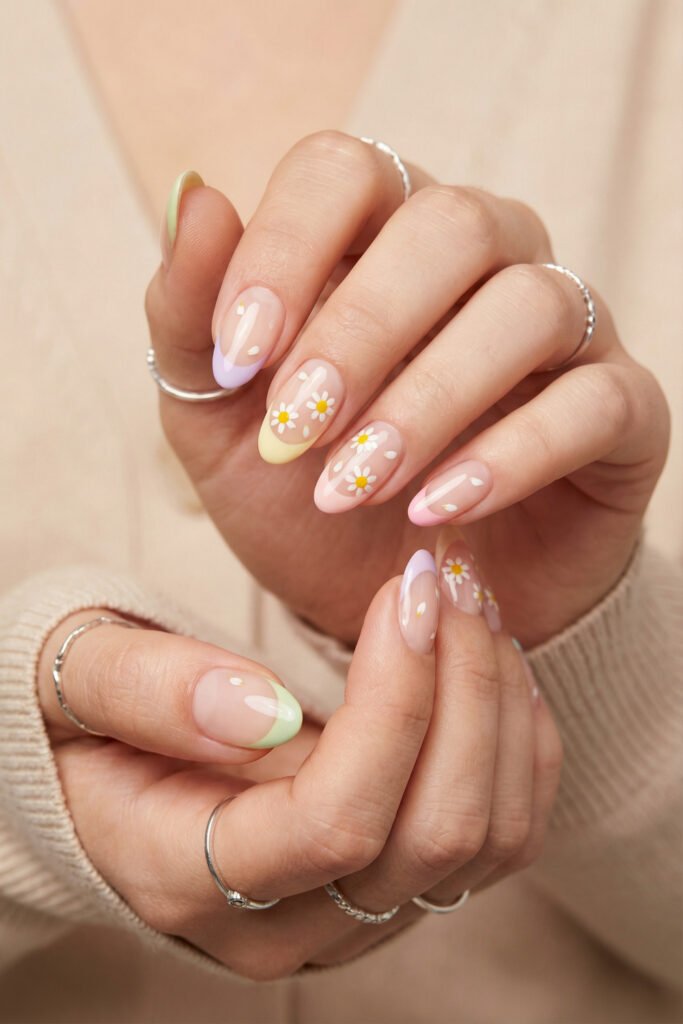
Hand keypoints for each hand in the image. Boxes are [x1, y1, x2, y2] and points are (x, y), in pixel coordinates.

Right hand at [37, 551, 560, 977]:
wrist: (105, 777)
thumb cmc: (89, 722)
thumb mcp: (78, 683)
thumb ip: (147, 693)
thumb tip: (259, 710)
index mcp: (188, 879)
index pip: (335, 822)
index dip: (394, 702)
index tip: (405, 589)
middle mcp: (286, 925)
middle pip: (432, 836)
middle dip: (463, 689)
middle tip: (449, 579)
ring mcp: (354, 917)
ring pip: (486, 842)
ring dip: (500, 710)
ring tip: (474, 606)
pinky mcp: (398, 887)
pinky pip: (500, 833)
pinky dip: (517, 741)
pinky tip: (489, 660)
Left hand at [145, 131, 669, 646]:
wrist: (381, 602)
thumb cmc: (301, 503)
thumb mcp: (218, 426)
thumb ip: (194, 320)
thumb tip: (194, 195)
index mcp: (377, 240)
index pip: (345, 171)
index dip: (286, 247)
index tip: (238, 357)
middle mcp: (483, 262)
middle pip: (449, 224)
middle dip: (361, 330)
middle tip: (296, 430)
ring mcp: (562, 333)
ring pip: (528, 305)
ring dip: (428, 400)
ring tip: (353, 487)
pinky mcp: (618, 412)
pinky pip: (596, 401)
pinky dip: (513, 454)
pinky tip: (437, 510)